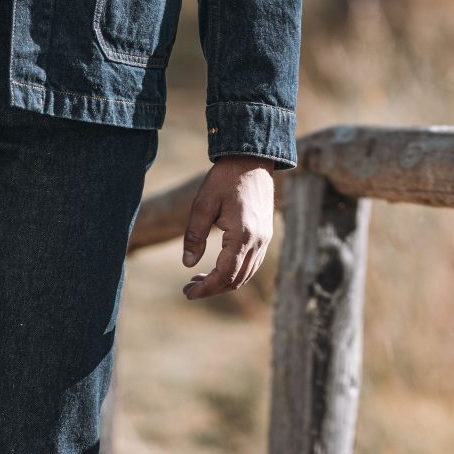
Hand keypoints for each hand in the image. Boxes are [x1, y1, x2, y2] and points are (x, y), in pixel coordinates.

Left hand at [182, 156, 277, 298]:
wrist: (251, 160)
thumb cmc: (224, 179)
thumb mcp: (203, 204)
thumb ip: (195, 235)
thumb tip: (187, 265)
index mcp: (242, 235)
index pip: (225, 274)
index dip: (206, 289)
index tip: (187, 293)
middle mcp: (258, 241)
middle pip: (237, 279)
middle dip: (212, 289)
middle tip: (189, 289)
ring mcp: (265, 239)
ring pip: (246, 274)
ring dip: (224, 282)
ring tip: (199, 280)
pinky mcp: (265, 234)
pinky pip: (252, 263)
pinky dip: (235, 272)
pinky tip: (218, 267)